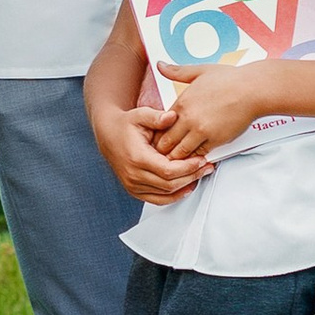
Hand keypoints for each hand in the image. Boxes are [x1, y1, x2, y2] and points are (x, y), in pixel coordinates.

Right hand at [91, 97, 211, 202]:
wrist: (108, 135)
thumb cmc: (125, 125)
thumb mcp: (140, 115)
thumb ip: (157, 116)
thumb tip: (172, 116)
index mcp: (136, 157)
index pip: (168, 170)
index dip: (188, 168)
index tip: (201, 160)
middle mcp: (133, 175)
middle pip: (169, 184)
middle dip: (192, 176)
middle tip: (206, 167)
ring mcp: (133, 185)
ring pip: (166, 194)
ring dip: (186, 186)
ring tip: (200, 175)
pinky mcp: (134, 191)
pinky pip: (158, 200)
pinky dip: (174, 196)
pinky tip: (187, 187)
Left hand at [149, 60, 270, 160]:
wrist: (253, 89)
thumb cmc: (230, 79)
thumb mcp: (199, 71)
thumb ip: (177, 71)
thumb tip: (160, 64)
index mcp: (182, 102)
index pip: (159, 124)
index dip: (157, 132)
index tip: (158, 136)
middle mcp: (188, 119)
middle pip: (166, 142)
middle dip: (163, 148)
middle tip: (163, 153)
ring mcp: (202, 131)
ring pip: (181, 152)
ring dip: (178, 156)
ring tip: (176, 159)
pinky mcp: (216, 140)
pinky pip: (200, 155)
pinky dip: (196, 157)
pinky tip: (194, 157)